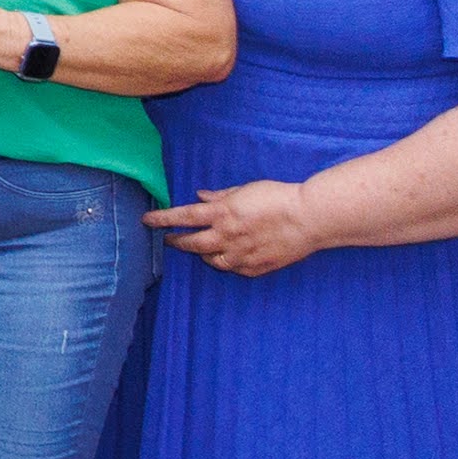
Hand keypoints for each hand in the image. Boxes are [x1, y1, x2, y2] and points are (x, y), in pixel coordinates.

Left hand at [150, 177, 321, 276]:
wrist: (310, 218)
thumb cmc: (279, 197)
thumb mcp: (245, 189)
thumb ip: (221, 195)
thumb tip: (200, 196)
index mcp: (222, 213)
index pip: (182, 217)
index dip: (161, 219)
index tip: (147, 221)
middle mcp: (227, 236)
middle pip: (191, 243)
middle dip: (176, 242)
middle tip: (169, 240)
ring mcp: (241, 254)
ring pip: (211, 260)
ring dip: (201, 255)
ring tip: (198, 250)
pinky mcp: (256, 267)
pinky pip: (234, 269)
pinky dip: (226, 264)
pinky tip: (226, 259)